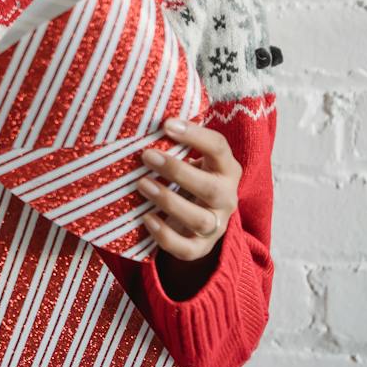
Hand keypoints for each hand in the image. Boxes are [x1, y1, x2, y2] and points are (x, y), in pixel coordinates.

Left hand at [139, 117, 240, 279]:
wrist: (200, 216)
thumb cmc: (188, 175)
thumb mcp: (189, 157)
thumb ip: (175, 143)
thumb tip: (139, 117)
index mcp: (225, 169)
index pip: (219, 148)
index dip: (195, 135)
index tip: (166, 124)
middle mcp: (226, 197)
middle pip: (210, 188)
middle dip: (177, 171)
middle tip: (146, 155)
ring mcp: (216, 225)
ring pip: (200, 220)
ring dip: (169, 201)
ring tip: (142, 184)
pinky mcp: (201, 247)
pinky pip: (187, 248)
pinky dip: (166, 236)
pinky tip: (146, 219)